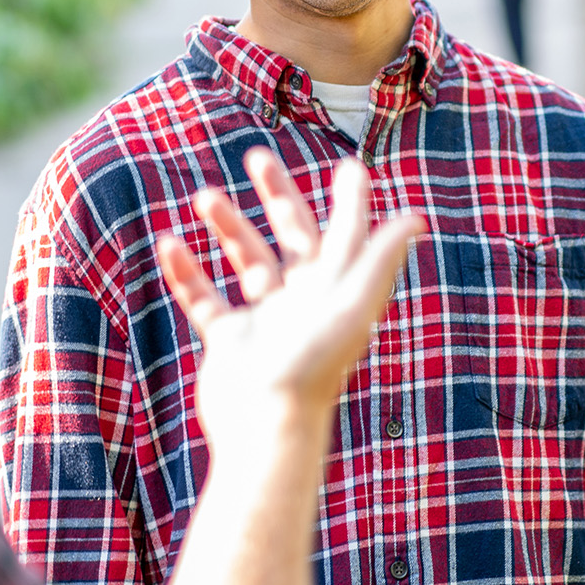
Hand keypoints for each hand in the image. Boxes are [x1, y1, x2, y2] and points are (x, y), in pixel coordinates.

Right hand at [157, 148, 422, 445]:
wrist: (266, 427)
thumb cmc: (313, 365)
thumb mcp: (351, 305)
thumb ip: (377, 258)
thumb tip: (415, 218)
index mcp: (335, 292)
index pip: (345, 235)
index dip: (351, 202)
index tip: (349, 166)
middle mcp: (304, 302)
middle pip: (293, 237)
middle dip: (277, 196)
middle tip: (257, 158)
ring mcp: (265, 322)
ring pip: (248, 262)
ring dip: (229, 227)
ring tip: (205, 197)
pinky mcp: (230, 342)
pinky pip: (205, 298)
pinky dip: (188, 271)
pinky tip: (170, 243)